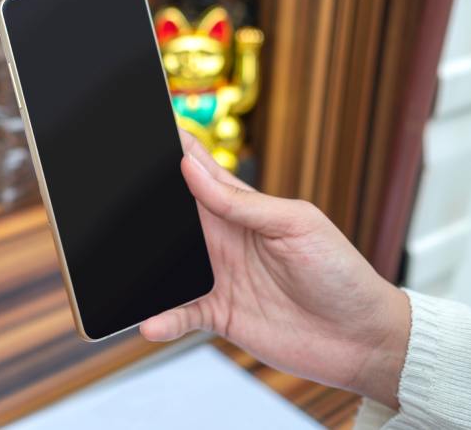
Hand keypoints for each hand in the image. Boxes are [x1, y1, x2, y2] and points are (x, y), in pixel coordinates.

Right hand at [140, 132, 411, 409]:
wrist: (362, 338)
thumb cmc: (340, 272)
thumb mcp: (297, 224)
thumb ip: (243, 202)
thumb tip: (192, 169)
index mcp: (244, 207)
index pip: (199, 171)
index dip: (173, 151)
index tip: (143, 132)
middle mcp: (224, 238)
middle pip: (172, 216)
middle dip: (141, 206)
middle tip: (108, 197)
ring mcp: (219, 276)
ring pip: (165, 265)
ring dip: (142, 264)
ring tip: (114, 262)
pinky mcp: (219, 315)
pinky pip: (180, 314)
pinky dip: (162, 318)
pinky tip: (150, 322)